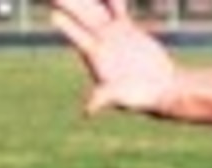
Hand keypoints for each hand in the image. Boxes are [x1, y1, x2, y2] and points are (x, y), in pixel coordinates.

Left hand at [51, 0, 177, 116]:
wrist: (159, 89)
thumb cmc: (138, 97)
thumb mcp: (120, 97)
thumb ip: (103, 98)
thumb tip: (87, 111)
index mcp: (95, 56)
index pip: (77, 36)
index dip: (66, 24)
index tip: (52, 13)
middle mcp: (100, 42)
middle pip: (82, 17)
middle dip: (69, 4)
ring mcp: (112, 35)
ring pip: (96, 10)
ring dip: (87, 0)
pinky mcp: (126, 30)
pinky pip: (116, 9)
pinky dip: (112, 0)